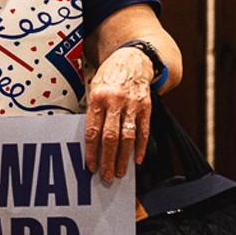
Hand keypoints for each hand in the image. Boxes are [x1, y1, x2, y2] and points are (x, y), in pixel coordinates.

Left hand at [84, 47, 152, 181]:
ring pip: (127, 137)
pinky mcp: (146, 106)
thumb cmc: (111, 74)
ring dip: (123, 158)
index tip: (91, 166)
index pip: (93, 130)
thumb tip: (89, 138)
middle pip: (110, 137)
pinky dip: (141, 147)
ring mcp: (132, 104)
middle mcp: (114, 101)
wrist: (134, 58)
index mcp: (97, 97)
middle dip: (107, 159)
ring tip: (120, 171)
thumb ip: (92, 109)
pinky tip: (138, 159)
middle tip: (106, 176)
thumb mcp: (95, 86)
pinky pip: (143, 131)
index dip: (91, 151)